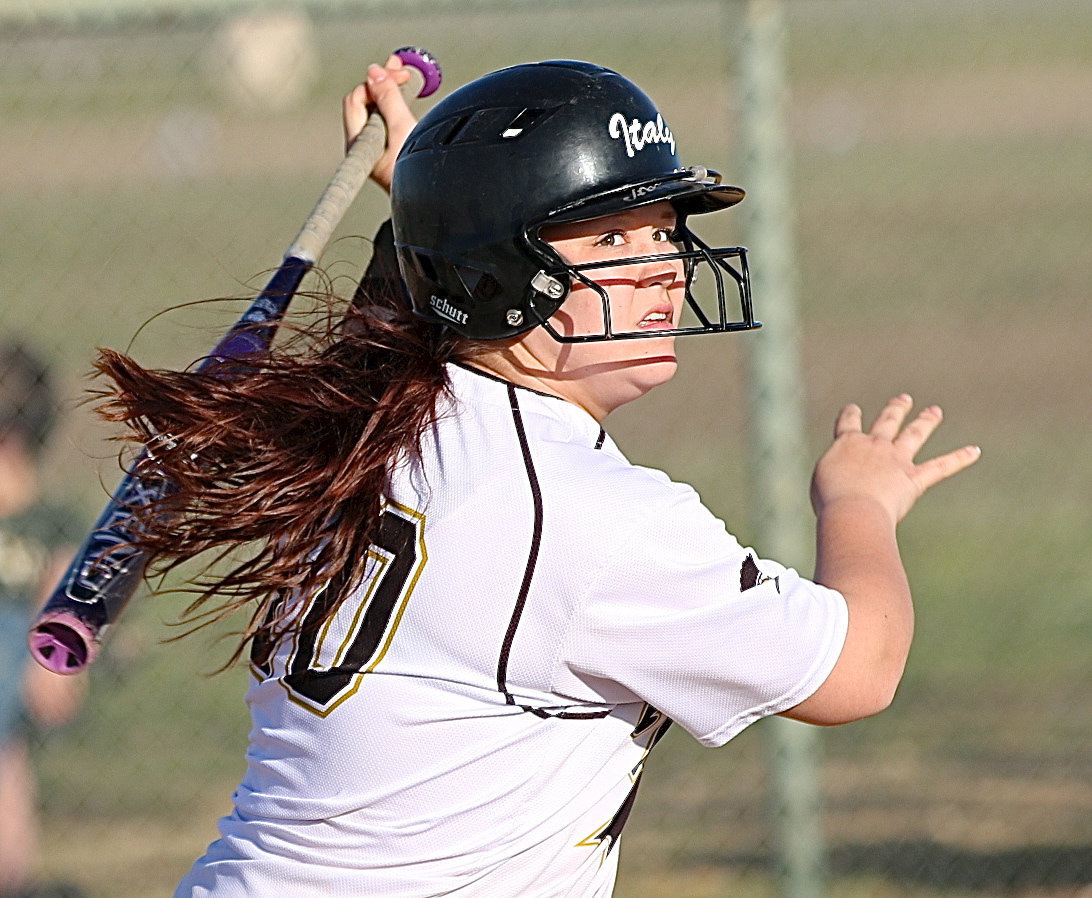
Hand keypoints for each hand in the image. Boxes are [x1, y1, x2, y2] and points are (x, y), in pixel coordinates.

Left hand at [342, 55, 417, 192]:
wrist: (434, 204)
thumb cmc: (418, 177)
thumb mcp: (404, 129)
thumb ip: (388, 98)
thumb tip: (374, 72)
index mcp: (360, 144)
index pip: (357, 99)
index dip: (377, 82)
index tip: (399, 75)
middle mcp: (364, 148)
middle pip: (365, 104)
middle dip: (383, 84)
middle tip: (402, 69)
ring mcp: (375, 152)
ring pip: (376, 112)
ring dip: (391, 95)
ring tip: (407, 81)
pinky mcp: (388, 153)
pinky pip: (386, 123)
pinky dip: (396, 109)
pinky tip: (408, 102)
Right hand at [811, 394, 979, 525]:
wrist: (852, 511)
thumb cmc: (830, 500)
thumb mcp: (820, 482)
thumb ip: (833, 474)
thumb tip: (840, 481)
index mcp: (847, 443)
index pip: (848, 422)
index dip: (850, 414)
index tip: (853, 408)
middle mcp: (874, 445)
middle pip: (888, 421)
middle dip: (897, 409)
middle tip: (904, 399)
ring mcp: (896, 460)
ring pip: (914, 434)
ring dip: (926, 421)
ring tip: (935, 411)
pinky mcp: (914, 479)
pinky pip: (941, 467)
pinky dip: (959, 459)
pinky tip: (974, 451)